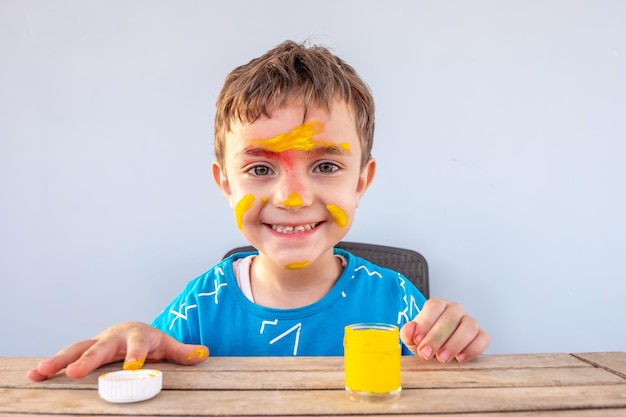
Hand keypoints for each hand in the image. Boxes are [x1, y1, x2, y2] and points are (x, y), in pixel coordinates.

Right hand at [27, 321, 208, 380]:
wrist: (134, 330)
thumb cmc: (152, 341)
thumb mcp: (168, 345)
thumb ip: (183, 352)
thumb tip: (204, 353)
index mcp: (138, 335)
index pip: (139, 343)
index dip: (137, 353)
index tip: (134, 365)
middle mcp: (114, 337)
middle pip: (102, 347)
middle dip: (90, 358)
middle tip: (77, 372)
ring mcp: (97, 344)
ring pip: (78, 350)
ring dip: (60, 361)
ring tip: (42, 372)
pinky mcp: (85, 352)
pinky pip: (67, 358)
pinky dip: (52, 365)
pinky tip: (34, 375)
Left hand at [400, 298, 488, 362]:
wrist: (437, 352)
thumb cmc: (425, 341)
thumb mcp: (412, 338)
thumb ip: (408, 333)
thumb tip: (409, 331)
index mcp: (437, 305)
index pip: (434, 307)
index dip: (425, 323)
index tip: (417, 340)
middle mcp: (455, 310)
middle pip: (450, 318)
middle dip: (436, 337)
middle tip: (426, 353)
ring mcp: (469, 321)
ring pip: (469, 327)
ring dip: (455, 344)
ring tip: (442, 358)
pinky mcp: (480, 335)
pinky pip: (483, 338)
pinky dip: (472, 349)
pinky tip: (460, 358)